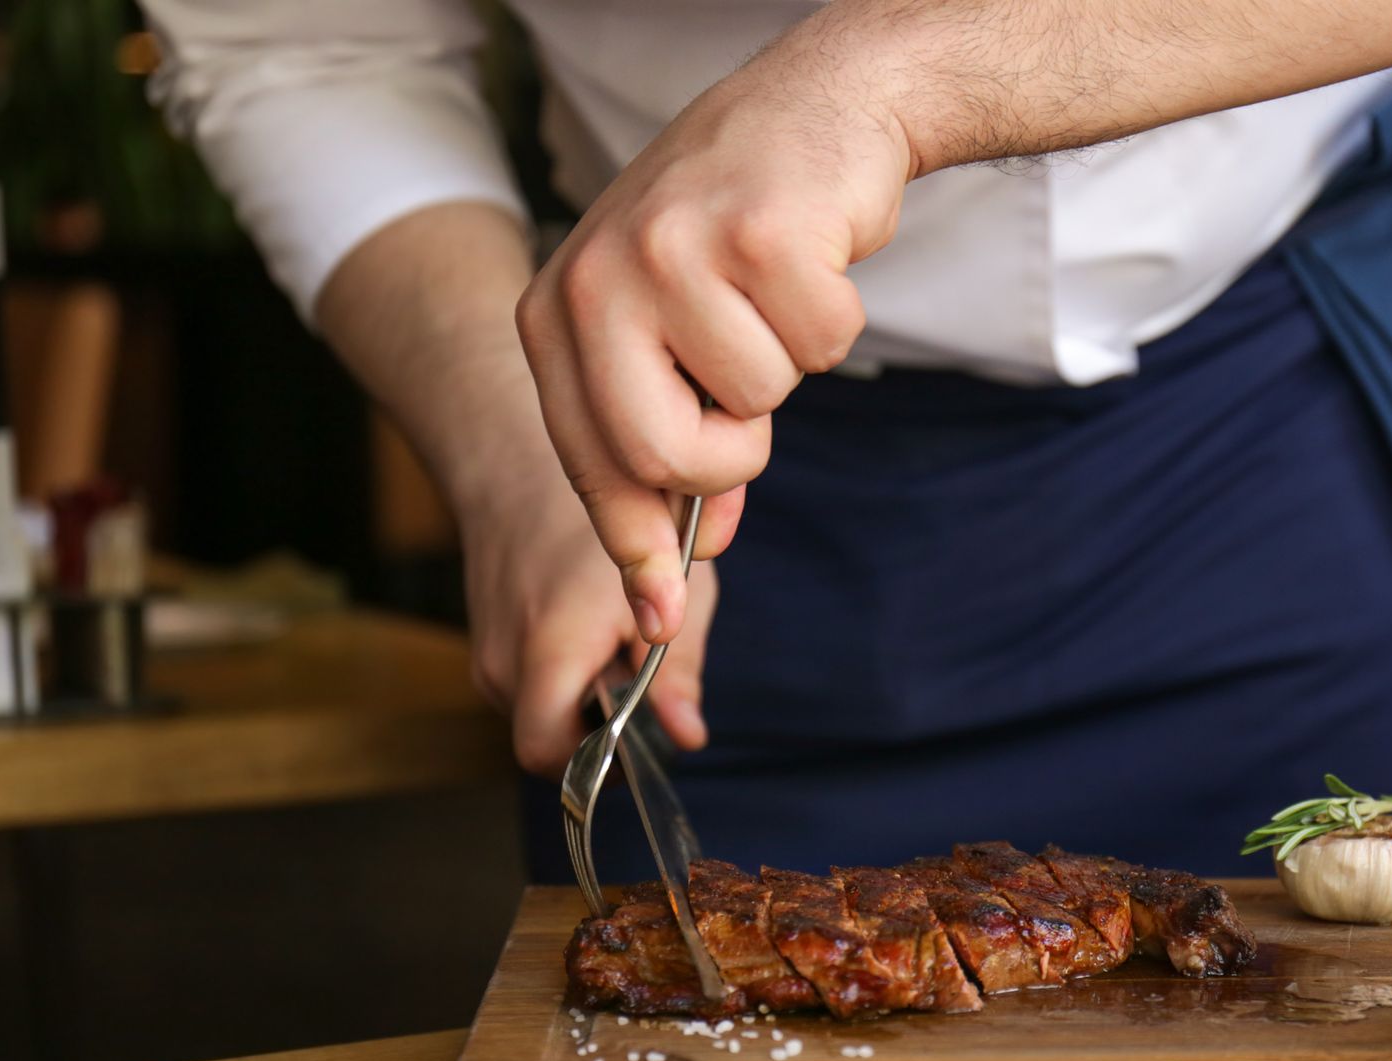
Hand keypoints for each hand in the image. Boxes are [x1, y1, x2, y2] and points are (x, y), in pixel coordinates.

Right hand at [462, 471, 720, 773]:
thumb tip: (687, 737)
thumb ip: (677, 671)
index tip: (636, 741)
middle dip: (595, 733)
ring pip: (538, 719)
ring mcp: (486, 657)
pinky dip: (562, 682)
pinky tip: (586, 640)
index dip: (594, 765)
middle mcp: (504, 663)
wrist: (518, 472)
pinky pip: (527, 692)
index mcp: (551, 651)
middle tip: (633, 687)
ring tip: (610, 650)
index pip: (548, 754)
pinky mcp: (484, 649)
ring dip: (580, 705)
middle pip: (547, 743)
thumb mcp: (669, 588)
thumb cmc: (602, 527)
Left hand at [514, 57, 912, 648]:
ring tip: (772, 292)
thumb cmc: (735, 238)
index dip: (633, 545)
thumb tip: (696, 551)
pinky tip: (811, 259)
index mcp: (556, 313)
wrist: (812, 113)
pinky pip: (819, 347)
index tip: (658, 616)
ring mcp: (672, 252)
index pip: (590, 464)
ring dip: (789, 364)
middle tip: (745, 397)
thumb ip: (669, 439)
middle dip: (727, 456)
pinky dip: (835, 317)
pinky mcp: (755, 234)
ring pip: (756, 403)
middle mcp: (596, 280)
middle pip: (662, 457)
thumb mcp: (670, 336)